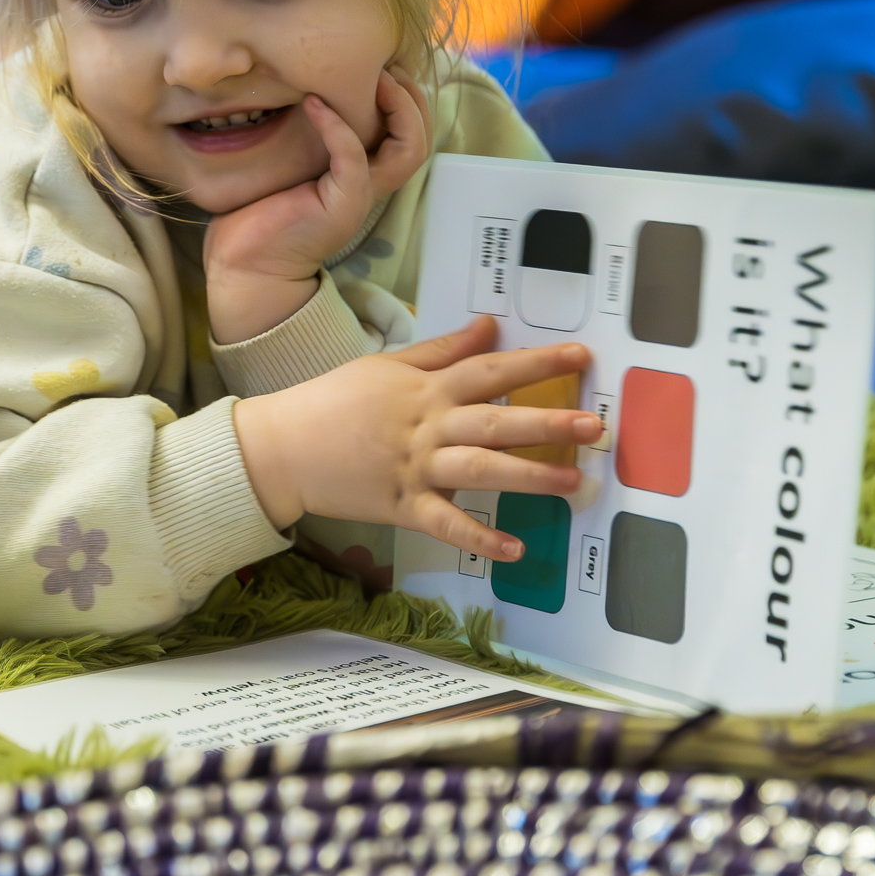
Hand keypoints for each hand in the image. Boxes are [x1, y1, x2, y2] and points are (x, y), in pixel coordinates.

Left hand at [204, 68, 429, 344]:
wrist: (245, 268)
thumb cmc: (258, 213)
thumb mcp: (287, 161)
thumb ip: (305, 130)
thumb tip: (297, 84)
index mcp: (364, 172)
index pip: (411, 130)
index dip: (407, 96)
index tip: (379, 66)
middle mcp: (371, 184)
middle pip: (422, 137)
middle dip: (412, 96)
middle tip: (384, 66)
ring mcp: (359, 196)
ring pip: (409, 150)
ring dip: (398, 107)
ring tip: (374, 78)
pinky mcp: (340, 205)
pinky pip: (353, 159)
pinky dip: (337, 126)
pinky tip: (313, 103)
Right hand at [231, 316, 596, 560]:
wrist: (280, 446)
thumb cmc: (333, 400)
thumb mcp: (387, 364)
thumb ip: (443, 349)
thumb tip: (490, 325)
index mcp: (425, 388)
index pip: (489, 370)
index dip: (536, 363)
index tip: (581, 358)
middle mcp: (426, 427)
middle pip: (495, 421)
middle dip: (547, 423)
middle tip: (594, 426)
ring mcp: (414, 468)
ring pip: (479, 471)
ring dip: (528, 477)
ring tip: (573, 482)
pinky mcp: (401, 506)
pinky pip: (445, 525)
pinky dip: (478, 540)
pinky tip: (514, 550)